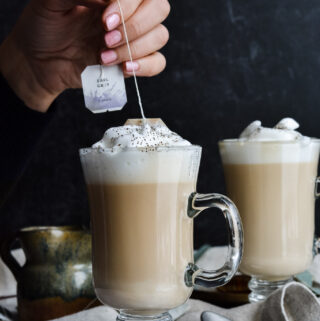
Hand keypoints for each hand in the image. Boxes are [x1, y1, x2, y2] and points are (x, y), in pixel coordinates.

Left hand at [0, 0, 169, 111]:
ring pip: (160, 36)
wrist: (40, 62)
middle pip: (159, 9)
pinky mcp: (133, 63)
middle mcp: (127, 14)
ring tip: (104, 56)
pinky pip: (158, 63)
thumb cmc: (44, 27)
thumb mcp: (52, 2)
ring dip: (134, 48)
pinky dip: (146, 66)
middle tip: (106, 38)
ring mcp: (132, 39)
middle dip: (135, 26)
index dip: (128, 6)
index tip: (103, 19)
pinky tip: (125, 68)